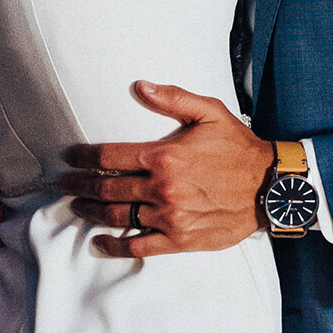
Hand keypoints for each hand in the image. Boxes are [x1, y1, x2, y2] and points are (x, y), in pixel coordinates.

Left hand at [65, 84, 273, 255]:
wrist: (270, 187)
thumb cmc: (239, 148)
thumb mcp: (210, 112)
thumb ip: (173, 98)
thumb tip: (140, 85)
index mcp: (165, 156)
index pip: (109, 157)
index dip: (83, 157)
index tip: (69, 157)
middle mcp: (163, 189)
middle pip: (106, 188)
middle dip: (79, 185)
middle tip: (62, 183)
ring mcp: (170, 217)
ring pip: (118, 217)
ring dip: (91, 211)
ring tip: (76, 206)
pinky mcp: (180, 240)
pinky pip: (139, 247)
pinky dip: (115, 247)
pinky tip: (99, 243)